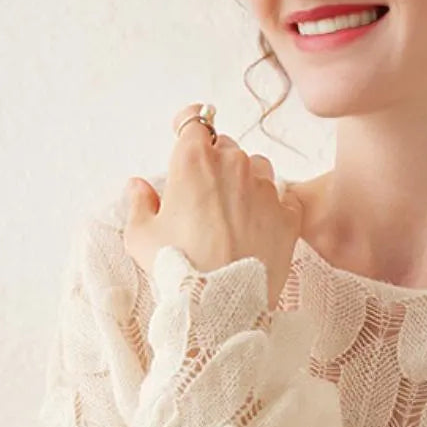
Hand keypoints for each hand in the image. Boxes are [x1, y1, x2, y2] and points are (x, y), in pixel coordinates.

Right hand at [123, 103, 303, 309]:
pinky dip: (272, 207)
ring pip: (258, 168)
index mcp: (194, 159)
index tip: (186, 135)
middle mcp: (234, 164)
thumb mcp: (142, 236)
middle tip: (204, 197)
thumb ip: (139, 203)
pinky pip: (282, 198)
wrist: (222, 306)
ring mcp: (266, 188)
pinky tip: (257, 229)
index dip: (188, 127)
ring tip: (232, 215)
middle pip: (226, 146)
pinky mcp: (289, 214)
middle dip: (215, 163)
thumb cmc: (178, 268)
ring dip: (246, 182)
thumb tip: (138, 186)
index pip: (194, 121)